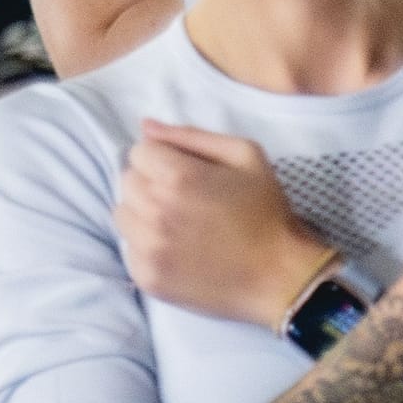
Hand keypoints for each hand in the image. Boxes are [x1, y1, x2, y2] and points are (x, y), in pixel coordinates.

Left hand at [116, 126, 327, 328]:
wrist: (279, 275)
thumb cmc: (266, 211)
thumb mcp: (246, 156)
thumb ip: (192, 135)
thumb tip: (146, 127)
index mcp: (179, 177)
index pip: (138, 152)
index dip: (162, 158)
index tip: (185, 173)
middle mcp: (156, 211)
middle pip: (127, 181)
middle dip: (151, 183)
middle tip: (184, 199)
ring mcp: (148, 247)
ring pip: (122, 214)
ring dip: (143, 214)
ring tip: (178, 224)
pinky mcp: (146, 276)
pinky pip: (129, 249)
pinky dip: (148, 246)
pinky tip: (178, 250)